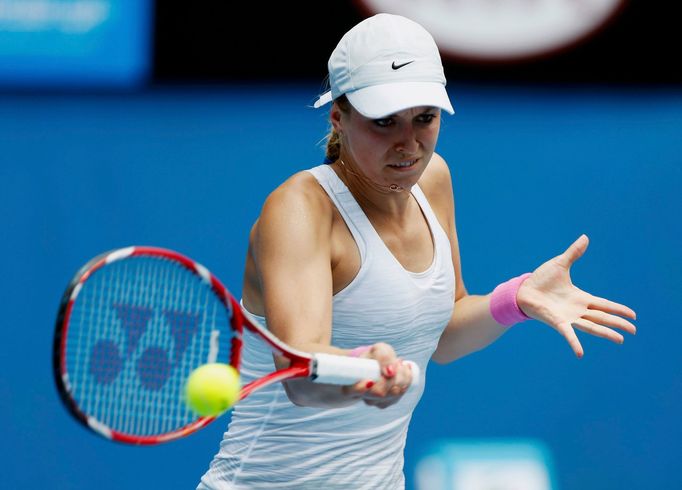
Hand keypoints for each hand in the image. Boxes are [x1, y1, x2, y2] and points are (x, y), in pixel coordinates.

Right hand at [344, 342, 412, 408]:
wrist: (377, 363)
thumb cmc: (374, 356)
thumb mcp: (378, 349)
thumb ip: (383, 356)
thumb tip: (391, 373)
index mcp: (350, 383)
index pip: (350, 392)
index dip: (359, 389)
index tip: (370, 380)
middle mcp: (362, 396)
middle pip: (379, 393)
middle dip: (392, 375)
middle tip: (397, 360)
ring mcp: (375, 401)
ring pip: (393, 393)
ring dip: (401, 376)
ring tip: (399, 363)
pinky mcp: (388, 402)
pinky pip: (401, 394)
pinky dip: (406, 380)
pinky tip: (404, 370)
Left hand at [516, 234, 636, 357]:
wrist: (522, 290)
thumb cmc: (540, 280)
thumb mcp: (560, 264)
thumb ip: (573, 253)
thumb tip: (585, 237)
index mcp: (580, 297)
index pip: (604, 304)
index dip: (618, 309)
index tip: (633, 315)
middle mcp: (577, 310)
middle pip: (602, 317)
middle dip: (618, 323)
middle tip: (633, 331)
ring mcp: (568, 317)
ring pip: (591, 326)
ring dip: (605, 333)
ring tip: (620, 340)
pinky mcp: (556, 322)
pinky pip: (567, 334)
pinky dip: (574, 343)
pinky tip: (580, 354)